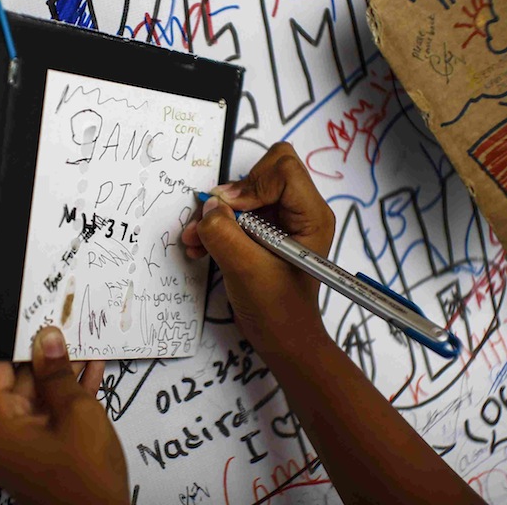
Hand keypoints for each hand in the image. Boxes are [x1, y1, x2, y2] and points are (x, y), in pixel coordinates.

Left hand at [0, 327, 128, 504]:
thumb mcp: (77, 413)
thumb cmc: (88, 478)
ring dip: (61, 371)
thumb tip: (46, 337)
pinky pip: (48, 412)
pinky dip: (67, 394)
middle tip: (64, 320)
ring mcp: (20, 443)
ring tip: (83, 339)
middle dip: (43, 352)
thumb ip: (59, 372)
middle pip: (17, 378)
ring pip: (38, 393)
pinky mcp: (39, 449)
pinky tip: (91, 368)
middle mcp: (0, 434)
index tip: (29, 313)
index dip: (12, 338)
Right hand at [182, 142, 335, 356]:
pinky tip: (200, 245)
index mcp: (311, 215)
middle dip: (232, 194)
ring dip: (218, 212)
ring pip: (246, 191)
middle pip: (265, 171)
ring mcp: (281, 220)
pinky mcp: (264, 231)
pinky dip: (217, 224)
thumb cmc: (276, 309)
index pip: (284, 168)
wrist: (280, 339)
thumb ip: (224, 232)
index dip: (252, 183)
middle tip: (211, 219)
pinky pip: (237, 211)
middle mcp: (299, 211)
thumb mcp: (246, 269)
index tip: (231, 211)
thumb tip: (209, 206)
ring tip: (195, 238)